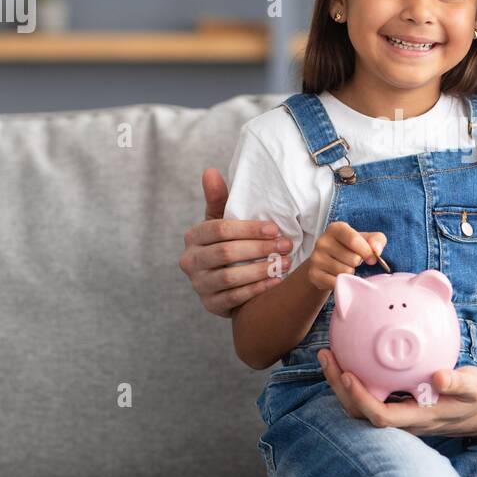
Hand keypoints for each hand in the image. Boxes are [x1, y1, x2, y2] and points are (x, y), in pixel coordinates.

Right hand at [179, 167, 293, 316]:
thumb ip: (218, 198)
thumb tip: (210, 171)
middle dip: (259, 248)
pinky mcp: (210, 305)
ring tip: (285, 263)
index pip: (219, 230)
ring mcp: (198, 285)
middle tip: (286, 245)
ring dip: (261, 269)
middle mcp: (190, 261)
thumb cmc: (226, 243)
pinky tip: (276, 281)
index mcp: (193, 237)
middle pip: (226, 253)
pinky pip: (235, 297)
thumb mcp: (221, 220)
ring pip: (230, 277)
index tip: (274, 228)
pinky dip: (258, 288)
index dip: (248, 229)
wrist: (224, 281)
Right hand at [307, 222, 386, 292]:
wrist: (327, 262)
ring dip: (351, 273)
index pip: (353, 240)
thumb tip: (376, 251)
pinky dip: (342, 282)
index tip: (372, 259)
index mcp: (336, 229)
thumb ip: (377, 240)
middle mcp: (322, 241)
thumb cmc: (351, 248)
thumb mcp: (366, 239)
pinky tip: (340, 277)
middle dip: (358, 263)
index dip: (367, 252)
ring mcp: (316, 258)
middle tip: (354, 262)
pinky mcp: (313, 274)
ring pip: (345, 272)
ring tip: (346, 268)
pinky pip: (336, 283)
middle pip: (352, 259)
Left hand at [316, 348, 476, 438]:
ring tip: (328, 355)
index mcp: (418, 418)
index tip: (348, 374)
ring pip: (359, 407)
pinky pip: (368, 396)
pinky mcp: (395, 406)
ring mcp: (396, 415)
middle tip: (327, 356)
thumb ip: (458, 383)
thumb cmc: (475, 398)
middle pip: (360, 413)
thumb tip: (438, 378)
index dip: (361, 399)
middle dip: (339, 388)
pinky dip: (353, 380)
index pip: (381, 416)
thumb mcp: (474, 387)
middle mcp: (402, 421)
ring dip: (340, 383)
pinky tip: (347, 357)